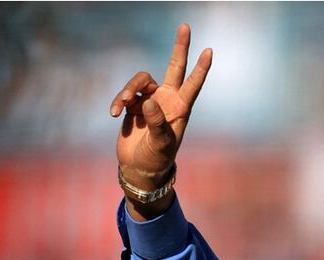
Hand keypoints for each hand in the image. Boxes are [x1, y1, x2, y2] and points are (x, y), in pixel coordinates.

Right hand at [110, 24, 211, 215]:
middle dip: (180, 48)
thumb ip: (156, 123)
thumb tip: (147, 101)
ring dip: (129, 89)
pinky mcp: (133, 105)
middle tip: (186, 26)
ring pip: (141, 80)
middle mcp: (167, 100)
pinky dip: (118, 101)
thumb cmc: (157, 158)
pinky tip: (114, 114)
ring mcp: (150, 100)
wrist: (139, 168)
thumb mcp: (160, 144)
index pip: (192, 84)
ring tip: (121, 106)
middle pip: (174, 67)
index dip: (201, 68)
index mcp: (180, 108)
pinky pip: (125, 94)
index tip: (209, 51)